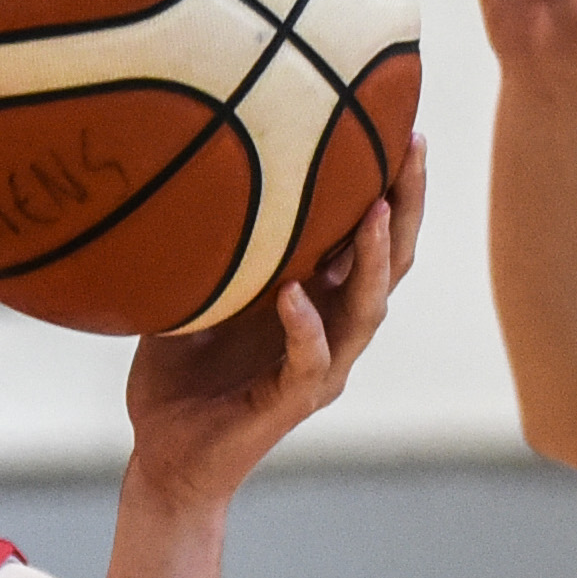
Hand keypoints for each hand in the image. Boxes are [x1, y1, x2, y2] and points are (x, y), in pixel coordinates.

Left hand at [121, 134, 426, 504]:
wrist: (164, 458)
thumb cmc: (177, 376)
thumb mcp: (190, 293)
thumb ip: (205, 243)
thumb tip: (180, 165)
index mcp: (316, 297)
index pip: (368, 234)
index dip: (389, 182)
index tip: (397, 119)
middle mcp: (332, 328)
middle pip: (390, 259)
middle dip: (406, 202)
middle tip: (412, 145)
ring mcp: (319, 368)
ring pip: (366, 309)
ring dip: (372, 259)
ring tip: (374, 209)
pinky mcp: (291, 405)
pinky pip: (311, 362)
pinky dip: (305, 326)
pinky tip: (293, 293)